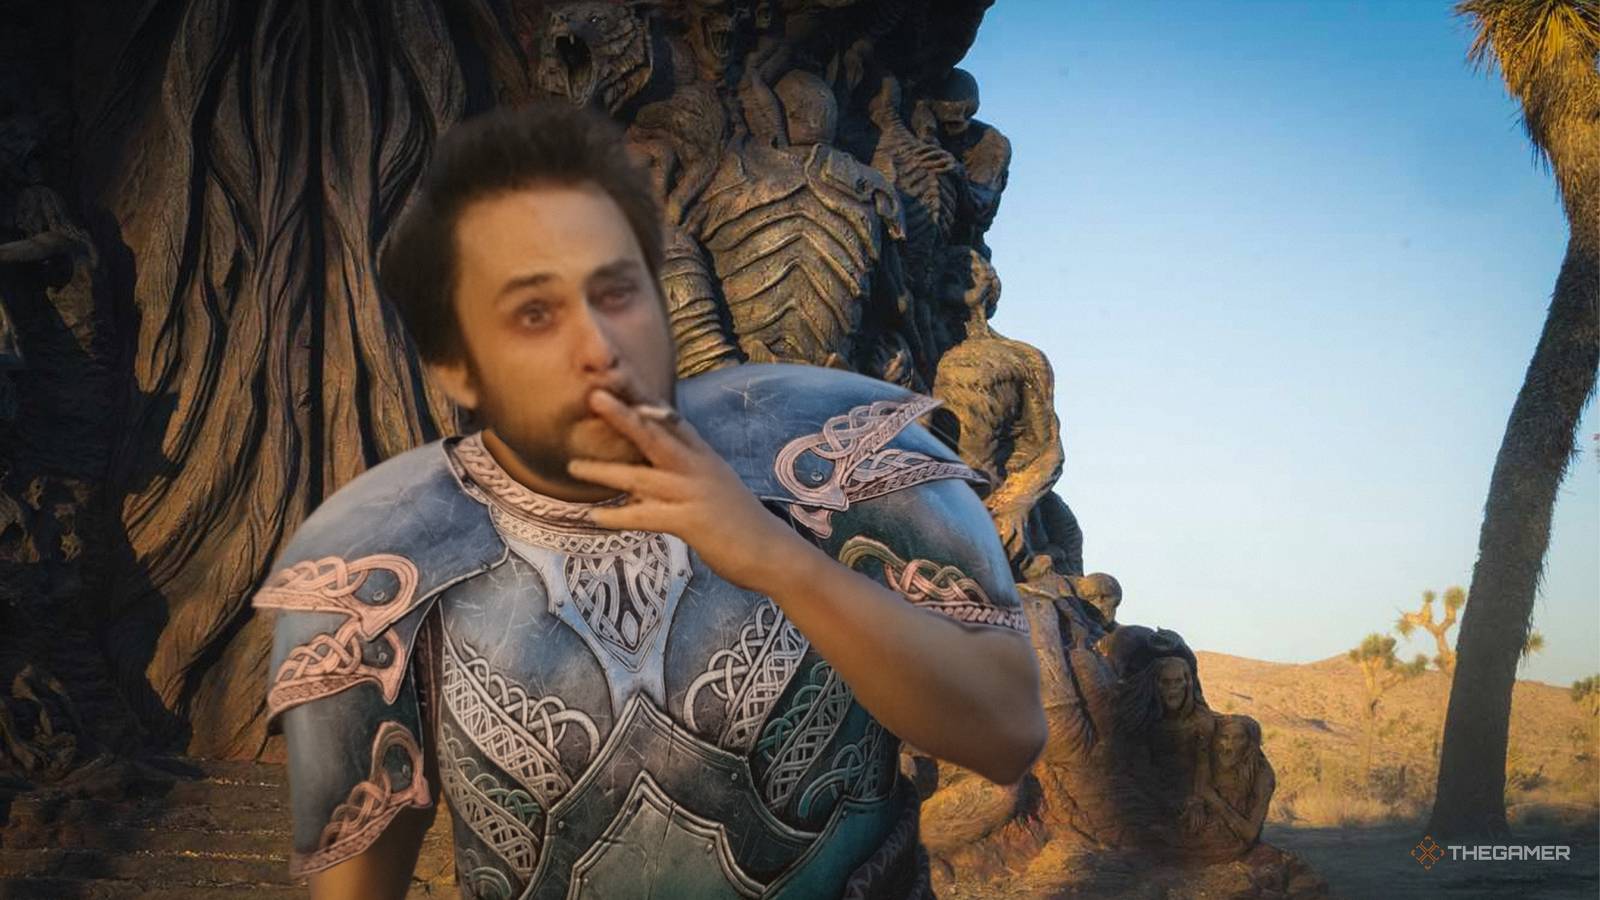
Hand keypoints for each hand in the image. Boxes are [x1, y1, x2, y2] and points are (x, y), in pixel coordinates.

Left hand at [566, 389, 807, 592]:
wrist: (772, 552)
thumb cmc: (738, 521)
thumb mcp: (712, 483)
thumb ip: (684, 468)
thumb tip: (648, 463)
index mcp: (702, 455)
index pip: (668, 419)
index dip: (641, 397)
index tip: (615, 373)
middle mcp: (698, 467)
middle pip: (656, 435)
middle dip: (623, 416)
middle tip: (593, 395)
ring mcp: (695, 493)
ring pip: (642, 476)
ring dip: (605, 471)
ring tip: (572, 467)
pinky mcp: (692, 522)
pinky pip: (647, 516)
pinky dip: (620, 515)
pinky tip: (595, 516)